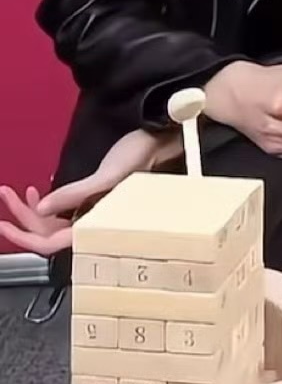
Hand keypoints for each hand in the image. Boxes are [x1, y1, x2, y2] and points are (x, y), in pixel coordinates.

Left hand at [0, 128, 180, 253]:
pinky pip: (64, 209)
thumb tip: (40, 209)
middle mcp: (93, 223)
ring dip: (31, 208)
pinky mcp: (95, 199)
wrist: (163, 139)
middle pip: (47, 232)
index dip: (24, 239)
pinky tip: (42, 188)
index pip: (51, 244)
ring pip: (52, 221)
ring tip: (14, 189)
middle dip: (22, 215)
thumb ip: (74, 194)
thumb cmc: (143, 156)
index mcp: (98, 224)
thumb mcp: (108, 175)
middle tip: (5, 192)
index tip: (2, 224)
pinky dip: (48, 200)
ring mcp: (93, 212)